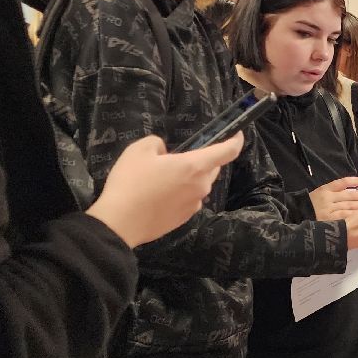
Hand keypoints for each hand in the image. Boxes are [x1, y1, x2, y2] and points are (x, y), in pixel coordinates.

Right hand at [88, 133, 242, 247]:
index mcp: (194, 166)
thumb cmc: (131, 183)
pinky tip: (158, 196)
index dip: (236, 140)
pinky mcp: (185, 218)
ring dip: (188, 178)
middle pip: (211, 168)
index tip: (237, 134)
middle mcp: (200, 186)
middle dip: (200, 160)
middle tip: (174, 159)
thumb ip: (157, 144)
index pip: (227, 151)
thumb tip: (165, 154)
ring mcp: (194, 204)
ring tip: (161, 179)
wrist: (120, 223)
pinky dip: (180, 193)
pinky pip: (189, 199)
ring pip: (199, 184)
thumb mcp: (139, 150)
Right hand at [311, 176, 357, 219]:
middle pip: (350, 195)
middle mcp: (328, 198)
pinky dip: (357, 214)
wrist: (295, 222)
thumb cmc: (308, 209)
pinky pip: (347, 216)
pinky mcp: (331, 221)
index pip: (342, 182)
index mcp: (324, 190)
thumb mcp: (317, 196)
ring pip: (351, 205)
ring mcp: (330, 210)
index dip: (355, 181)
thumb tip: (352, 191)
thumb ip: (332, 194)